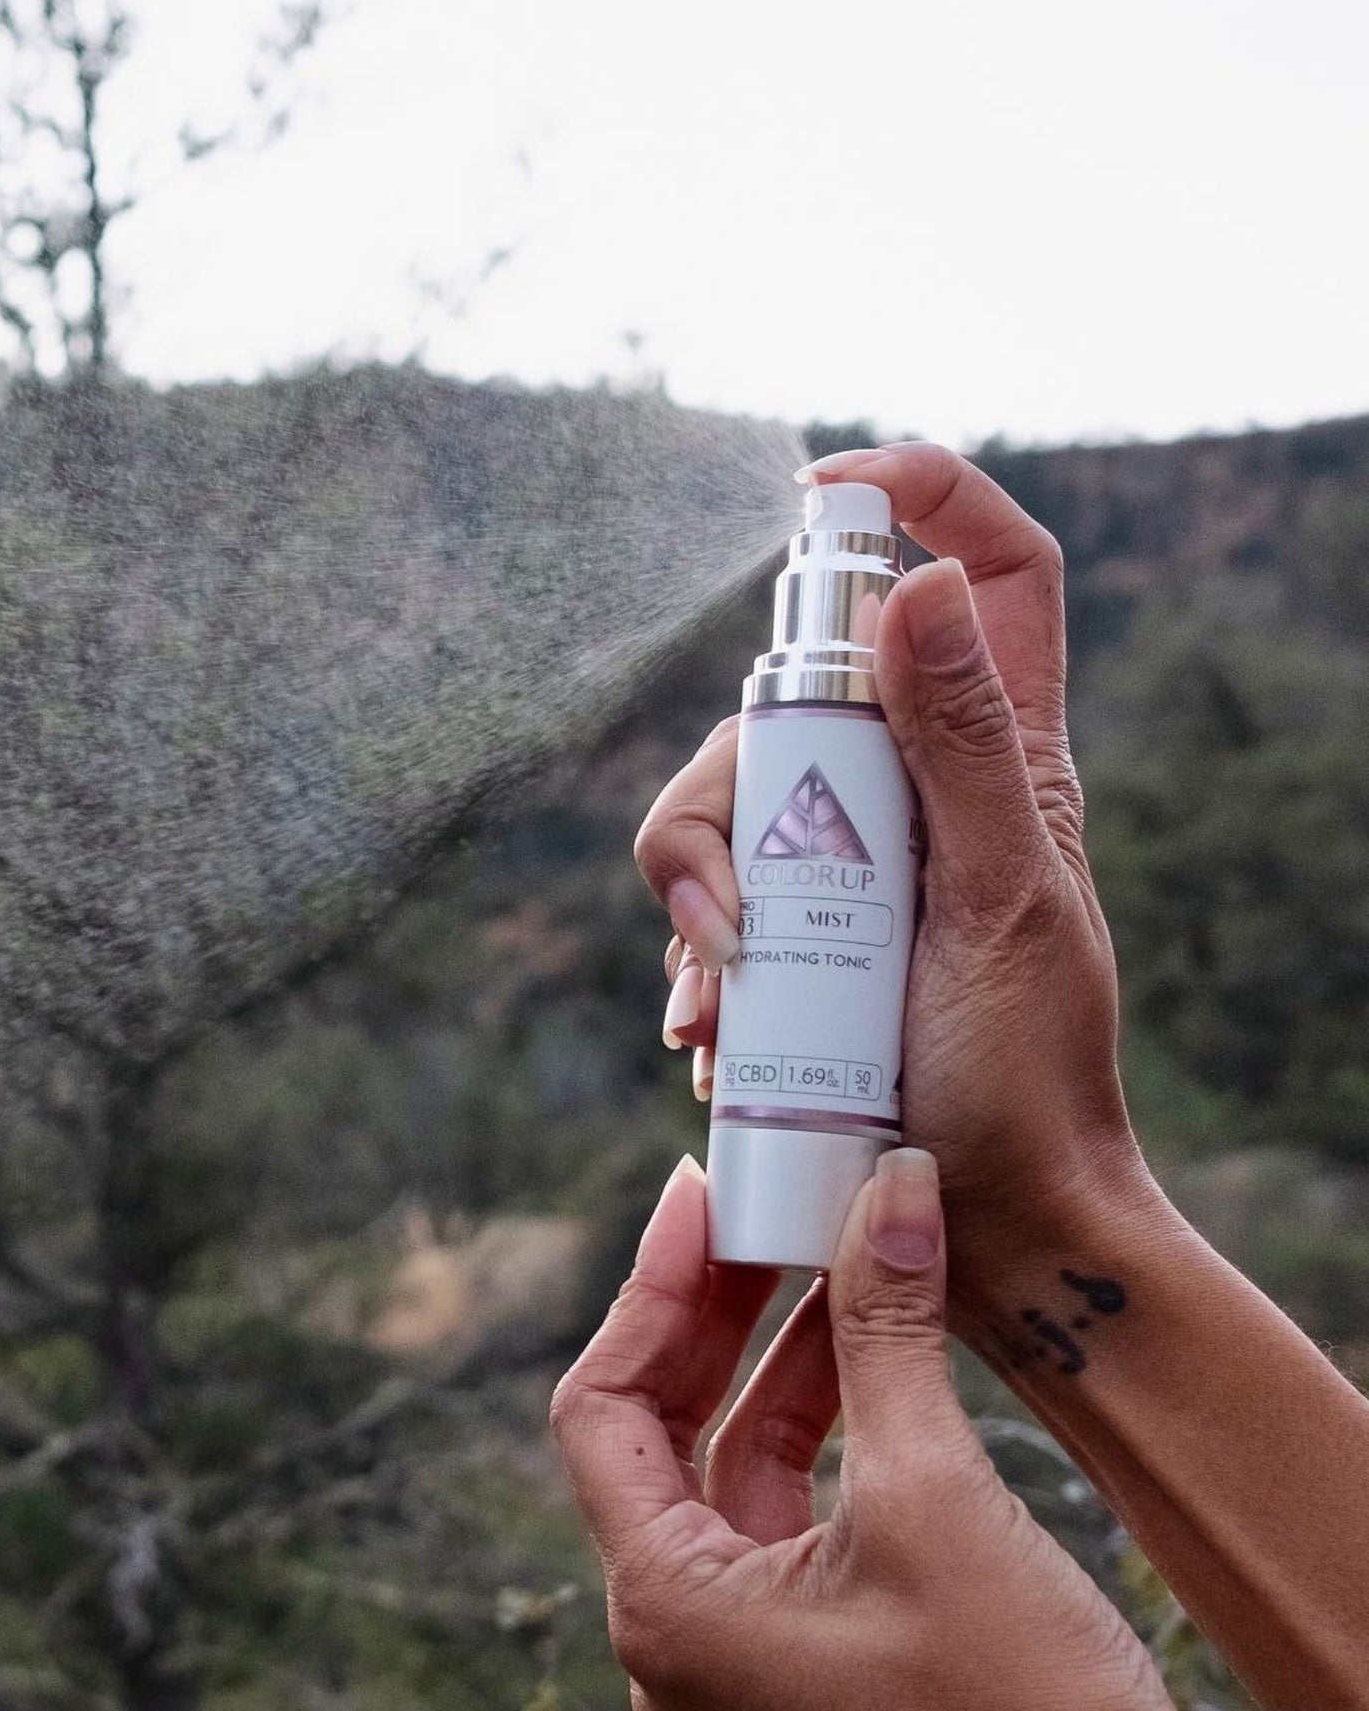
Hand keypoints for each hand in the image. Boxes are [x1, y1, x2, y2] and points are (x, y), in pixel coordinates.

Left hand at [549, 1150, 1232, 1710]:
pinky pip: (778, 1502)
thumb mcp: (936, 1490)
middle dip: (708, 1310)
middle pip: (655, 1426)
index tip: (696, 1195)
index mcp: (667, 1604)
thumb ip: (887, 1329)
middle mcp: (676, 1629)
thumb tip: (890, 1187)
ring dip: (769, 1354)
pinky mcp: (798, 1646)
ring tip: (822, 1243)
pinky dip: (814, 1417)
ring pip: (722, 1459)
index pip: (603, 1408)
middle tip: (755, 1199)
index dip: (646, 1291)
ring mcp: (735, 1644)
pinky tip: (859, 1333)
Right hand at [638, 443, 1156, 1332]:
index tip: (827, 491)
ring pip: (721, 805)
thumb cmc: (1020, 1080)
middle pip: (788, 702)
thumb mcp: (1002, 907)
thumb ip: (966, 748)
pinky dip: (690, 954)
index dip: (932, 496)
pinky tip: (710, 1028)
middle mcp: (914, 791)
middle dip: (727, 799)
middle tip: (731, 921)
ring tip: (718, 1012)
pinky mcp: (789, 928)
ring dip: (694, 901)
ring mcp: (842, 860)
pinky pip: (703, 896)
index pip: (996, 576)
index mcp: (1003, 760)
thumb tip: (918, 585)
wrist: (971, 1219)